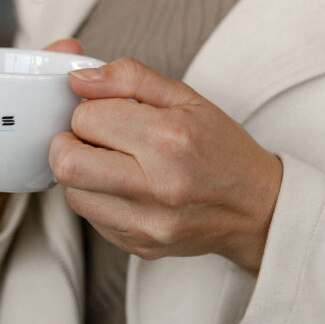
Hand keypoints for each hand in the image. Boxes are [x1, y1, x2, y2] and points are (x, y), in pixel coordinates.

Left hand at [48, 58, 282, 273]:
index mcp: (170, 139)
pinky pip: (91, 219)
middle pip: (67, 163)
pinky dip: (96, 198)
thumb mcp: (187, 98)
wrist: (257, 209)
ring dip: (80, 173)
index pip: (86, 118)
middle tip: (91, 138)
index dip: (89, 109)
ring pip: (72, 194)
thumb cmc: (221, 149)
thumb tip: (78, 78)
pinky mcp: (137, 246)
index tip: (107, 113)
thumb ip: (129, 78)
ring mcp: (146, 223)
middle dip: (68, 143)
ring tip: (110, 163)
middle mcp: (156, 186)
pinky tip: (123, 188)